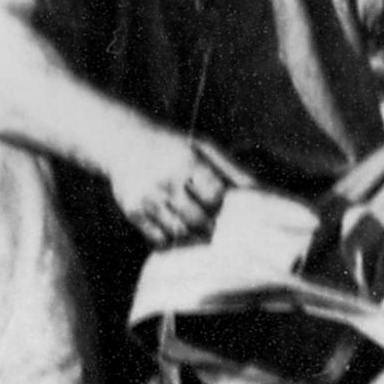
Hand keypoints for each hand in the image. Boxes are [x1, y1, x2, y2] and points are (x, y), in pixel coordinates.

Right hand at [101, 125, 250, 246]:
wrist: (124, 142)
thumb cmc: (174, 146)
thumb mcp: (204, 147)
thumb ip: (231, 169)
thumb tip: (260, 190)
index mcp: (187, 163)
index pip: (214, 195)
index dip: (224, 206)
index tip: (231, 210)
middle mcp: (165, 182)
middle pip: (197, 219)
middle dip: (212, 227)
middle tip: (221, 230)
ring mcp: (147, 198)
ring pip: (178, 232)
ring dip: (195, 237)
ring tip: (205, 234)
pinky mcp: (132, 211)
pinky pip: (157, 237)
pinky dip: (172, 241)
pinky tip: (182, 237)